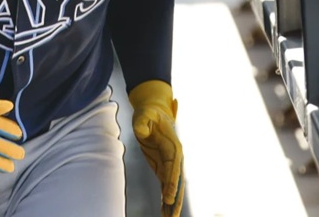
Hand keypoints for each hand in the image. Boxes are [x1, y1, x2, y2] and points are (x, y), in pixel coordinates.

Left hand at [129, 80, 183, 216]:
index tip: (169, 197)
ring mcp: (169, 164)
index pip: (174, 168)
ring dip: (171, 203)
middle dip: (175, 199)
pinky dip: (165, 198)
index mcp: (173, 147)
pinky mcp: (163, 167)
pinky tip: (163, 211)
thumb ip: (142, 123)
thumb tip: (141, 131)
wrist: (153, 112)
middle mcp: (175, 158)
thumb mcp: (144, 114)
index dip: (172, 183)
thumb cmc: (149, 113)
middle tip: (171, 216)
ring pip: (172, 187)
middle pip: (177, 182)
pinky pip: (165, 186)